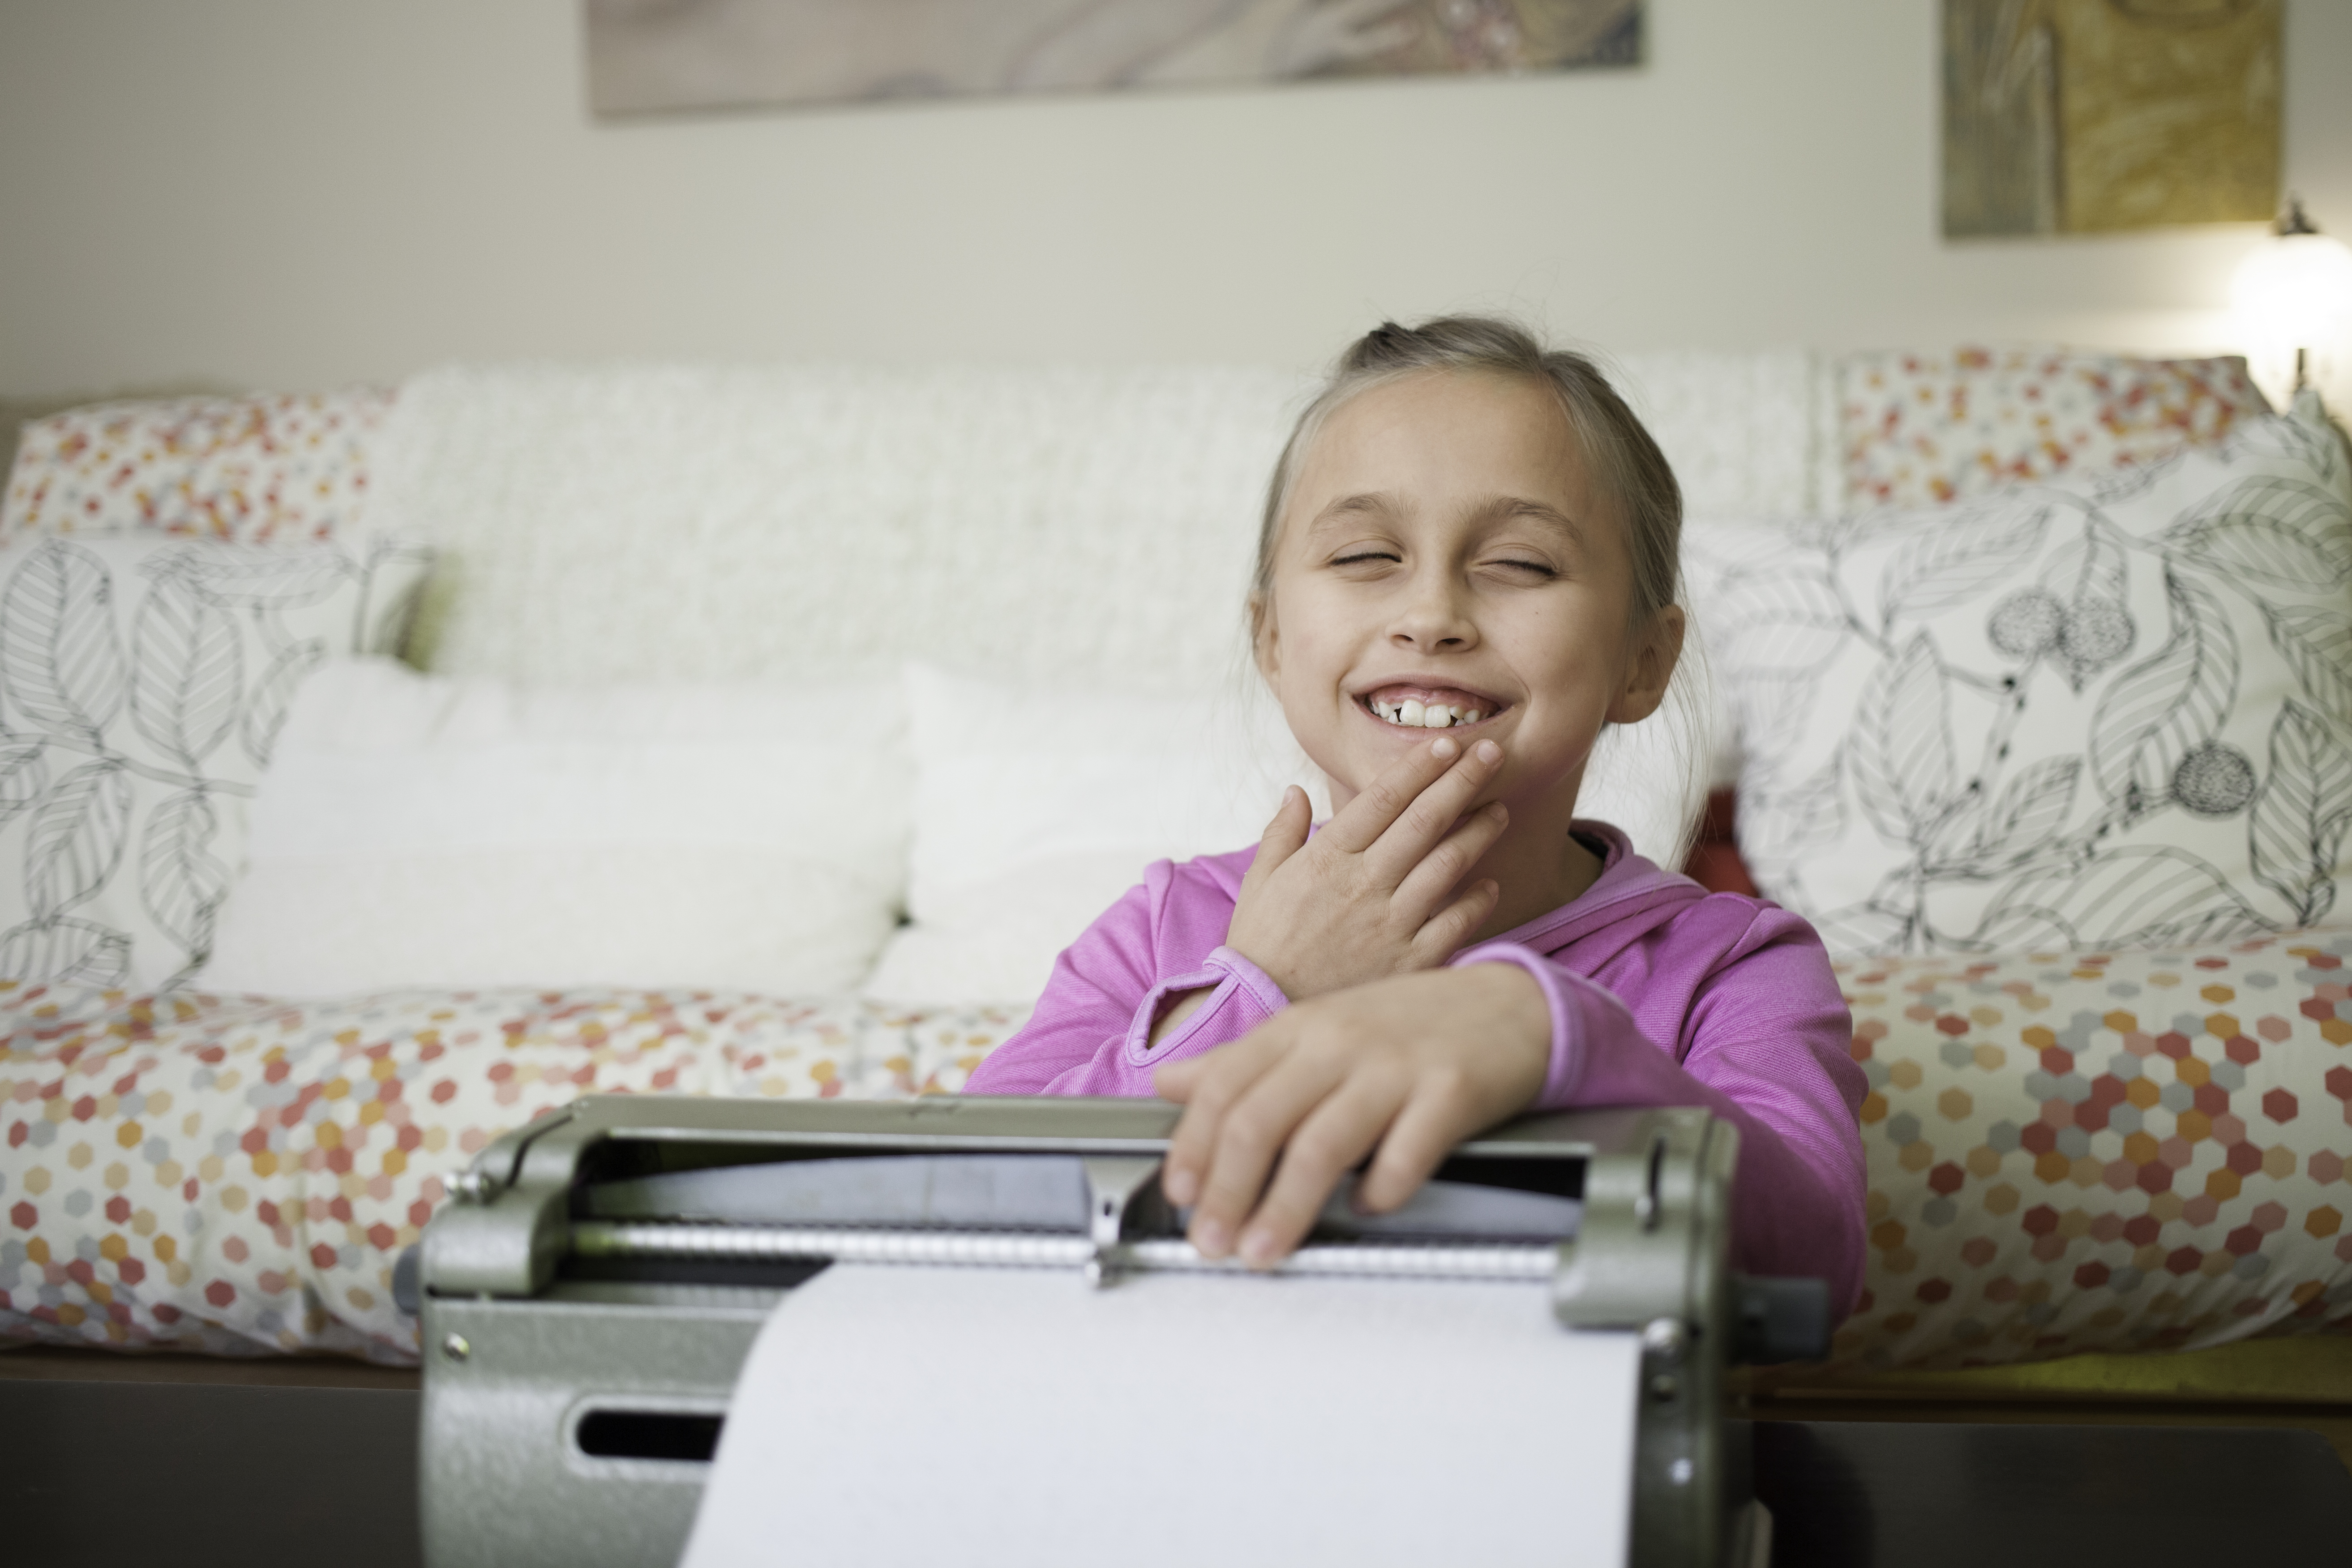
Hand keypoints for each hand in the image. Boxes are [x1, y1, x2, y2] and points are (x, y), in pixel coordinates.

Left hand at [1152, 964, 1551, 1264]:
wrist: (1512, 1005)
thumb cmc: (1408, 1027)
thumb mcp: (1317, 1030)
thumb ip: (1242, 1062)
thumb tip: (1170, 1083)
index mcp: (1301, 1029)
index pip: (1224, 1086)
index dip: (1193, 1144)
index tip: (1179, 1194)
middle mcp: (1340, 1042)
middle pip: (1262, 1119)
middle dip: (1227, 1190)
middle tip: (1211, 1241)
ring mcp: (1396, 1066)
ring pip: (1323, 1142)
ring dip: (1286, 1206)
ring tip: (1264, 1249)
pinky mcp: (1452, 1092)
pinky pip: (1407, 1152)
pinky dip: (1381, 1189)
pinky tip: (1367, 1209)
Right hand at [1225, 736, 1509, 1002]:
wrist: (1261, 1011)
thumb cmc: (1262, 946)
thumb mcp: (1260, 881)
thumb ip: (1282, 832)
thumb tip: (1296, 790)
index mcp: (1327, 857)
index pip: (1384, 798)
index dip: (1420, 766)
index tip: (1447, 743)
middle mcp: (1364, 883)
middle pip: (1425, 820)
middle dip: (1463, 781)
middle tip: (1493, 753)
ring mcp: (1390, 923)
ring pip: (1448, 864)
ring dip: (1478, 832)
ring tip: (1498, 810)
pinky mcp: (1410, 962)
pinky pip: (1456, 923)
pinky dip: (1478, 900)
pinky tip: (1488, 884)